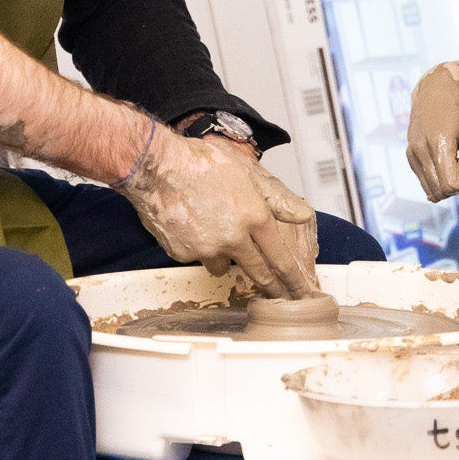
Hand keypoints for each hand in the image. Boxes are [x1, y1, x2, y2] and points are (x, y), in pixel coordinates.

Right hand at [118, 133, 319, 297]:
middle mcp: (233, 238)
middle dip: (272, 287)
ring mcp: (206, 249)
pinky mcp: (182, 254)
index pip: (281, 258)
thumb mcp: (246, 173)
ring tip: (215, 232)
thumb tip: (304, 216)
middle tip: (279, 297)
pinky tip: (189, 225)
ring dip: (225, 257)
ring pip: (223, 265)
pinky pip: (196, 257)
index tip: (302, 294)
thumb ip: (277, 199)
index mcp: (254, 217)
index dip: (293, 280)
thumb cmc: (199, 162)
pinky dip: (196, 247)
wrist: (155, 166)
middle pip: (258, 273)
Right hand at [406, 64, 458, 202]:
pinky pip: (424, 180)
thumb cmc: (458, 105)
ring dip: (450, 186)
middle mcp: (421, 149)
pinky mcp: (410, 153)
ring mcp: (413, 152)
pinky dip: (439, 180)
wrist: (435, 88)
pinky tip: (451, 165)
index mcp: (439, 142)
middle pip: (442, 190)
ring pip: (431, 189)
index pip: (452, 184)